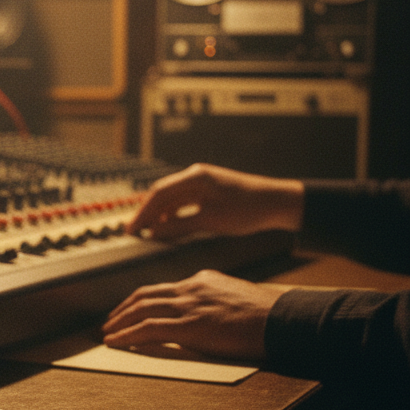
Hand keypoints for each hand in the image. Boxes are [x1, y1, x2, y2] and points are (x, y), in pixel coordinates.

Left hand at [102, 270, 285, 360]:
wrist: (284, 320)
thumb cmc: (268, 315)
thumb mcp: (236, 297)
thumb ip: (214, 300)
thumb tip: (204, 313)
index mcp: (203, 280)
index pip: (163, 287)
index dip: (141, 299)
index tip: (129, 308)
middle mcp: (192, 289)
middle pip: (145, 296)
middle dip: (123, 309)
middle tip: (109, 321)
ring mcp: (190, 306)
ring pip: (142, 310)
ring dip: (119, 322)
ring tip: (107, 333)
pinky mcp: (191, 326)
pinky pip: (149, 329)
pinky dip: (127, 335)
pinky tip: (115, 342)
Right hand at [128, 163, 303, 240]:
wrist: (278, 203)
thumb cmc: (248, 210)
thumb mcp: (210, 221)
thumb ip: (179, 226)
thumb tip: (153, 232)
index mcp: (195, 177)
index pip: (159, 193)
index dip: (142, 213)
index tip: (131, 229)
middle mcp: (195, 176)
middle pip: (162, 194)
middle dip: (147, 213)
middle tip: (134, 233)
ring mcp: (201, 183)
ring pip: (171, 199)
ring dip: (159, 215)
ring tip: (149, 233)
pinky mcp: (208, 192)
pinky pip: (183, 203)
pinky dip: (173, 215)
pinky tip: (169, 228)